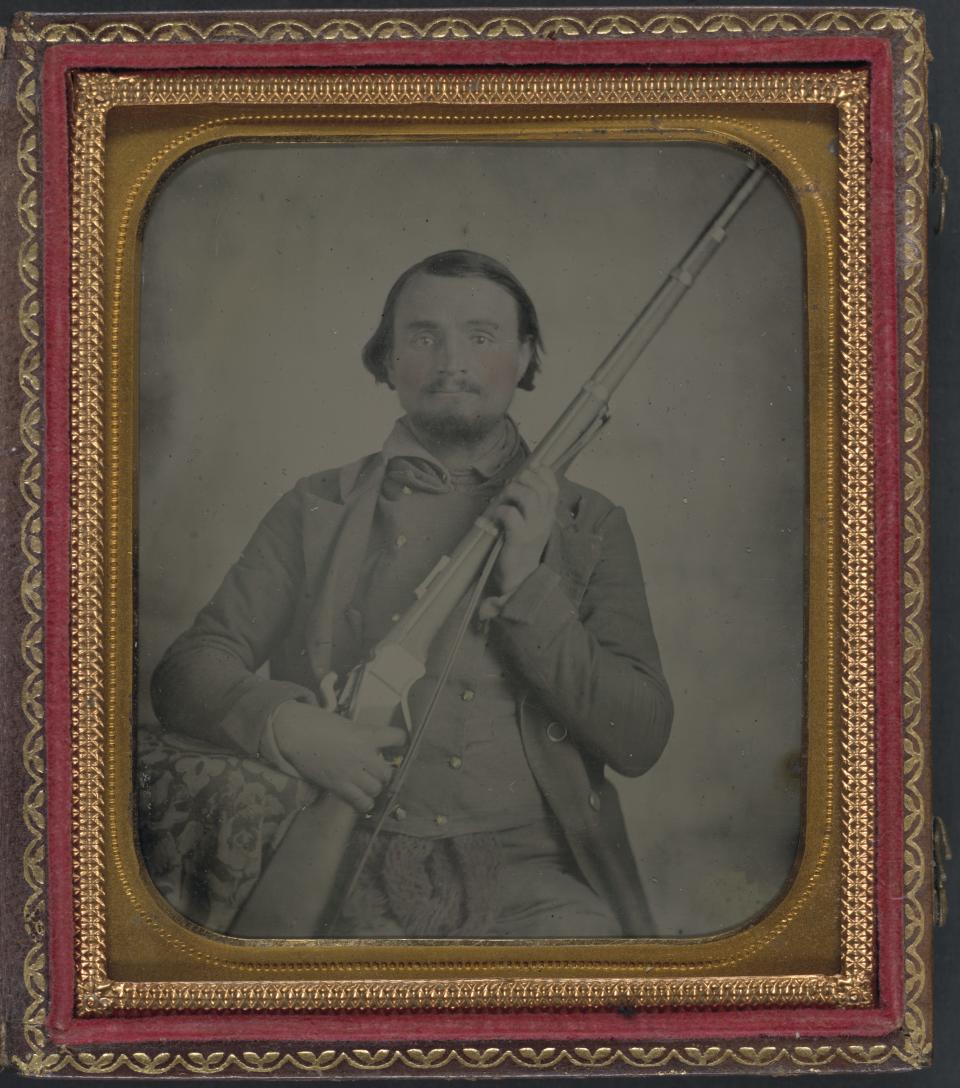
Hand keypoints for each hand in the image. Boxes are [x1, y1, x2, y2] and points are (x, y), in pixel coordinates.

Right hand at [271, 700, 405, 813]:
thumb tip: (369, 750)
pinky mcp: (338, 785)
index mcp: (367, 734)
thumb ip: (361, 739)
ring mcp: (351, 771)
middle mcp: (363, 754)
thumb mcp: (347, 726)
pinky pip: (361, 801)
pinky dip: (365, 803)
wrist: (297, 731)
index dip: (400, 741)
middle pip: (387, 772)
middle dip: (384, 773)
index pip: (398, 738)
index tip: (398, 744)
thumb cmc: (321, 724)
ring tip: (368, 784)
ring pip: (376, 788)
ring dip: (374, 787)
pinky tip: (362, 799)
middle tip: (377, 771)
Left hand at [492, 465, 558, 596]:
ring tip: (504, 498)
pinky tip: (497, 515)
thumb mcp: (531, 526)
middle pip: (540, 488)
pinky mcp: (518, 539)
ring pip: (528, 497)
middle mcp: (544, 521)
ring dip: (513, 491)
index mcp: (548, 517)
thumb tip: (516, 483)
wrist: (519, 580)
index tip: (530, 468)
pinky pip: (511, 515)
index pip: (553, 488)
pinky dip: (501, 510)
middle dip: (524, 479)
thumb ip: (528, 507)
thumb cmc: (520, 551)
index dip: (543, 473)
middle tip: (511, 484)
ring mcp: (533, 530)